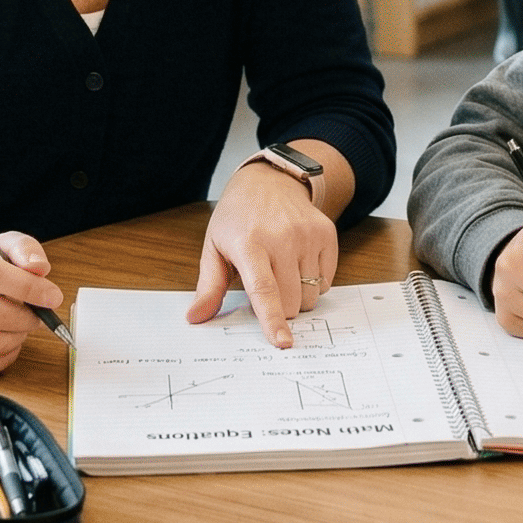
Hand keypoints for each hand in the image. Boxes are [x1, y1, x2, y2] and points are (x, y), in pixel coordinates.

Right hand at [0, 231, 62, 374]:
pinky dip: (6, 355)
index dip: (27, 287)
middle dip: (27, 318)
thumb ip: (25, 249)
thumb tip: (39, 268)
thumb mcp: (4, 247)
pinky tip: (10, 341)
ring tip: (23, 325)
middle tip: (41, 316)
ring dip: (18, 336)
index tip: (53, 296)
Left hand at [188, 164, 339, 347]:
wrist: (269, 181)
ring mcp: (307, 235)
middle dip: (280, 308)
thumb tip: (196, 317)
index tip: (281, 342)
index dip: (272, 318)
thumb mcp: (214, 246)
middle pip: (291, 300)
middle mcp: (281, 238)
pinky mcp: (326, 233)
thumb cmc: (237, 218)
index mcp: (249, 243)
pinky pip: (326, 281)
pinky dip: (313, 283)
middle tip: (267, 288)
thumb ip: (208, 286)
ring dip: (297, 296)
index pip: (263, 289)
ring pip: (311, 295)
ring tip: (282, 273)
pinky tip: (298, 263)